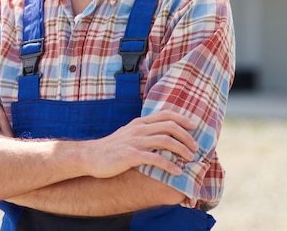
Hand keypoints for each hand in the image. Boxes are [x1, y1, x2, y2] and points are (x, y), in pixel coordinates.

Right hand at [81, 111, 198, 177]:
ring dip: (182, 149)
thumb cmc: (111, 148)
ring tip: (191, 159)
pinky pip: (155, 158)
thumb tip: (162, 135)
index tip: (194, 126)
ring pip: (165, 140)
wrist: (91, 156)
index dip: (182, 119)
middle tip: (196, 148)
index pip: (165, 115)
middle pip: (169, 126)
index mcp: (139, 123)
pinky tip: (177, 171)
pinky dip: (169, 164)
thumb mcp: (128, 134)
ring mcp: (135, 141)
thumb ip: (144, 132)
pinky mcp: (131, 155)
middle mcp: (139, 129)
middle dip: (186, 137)